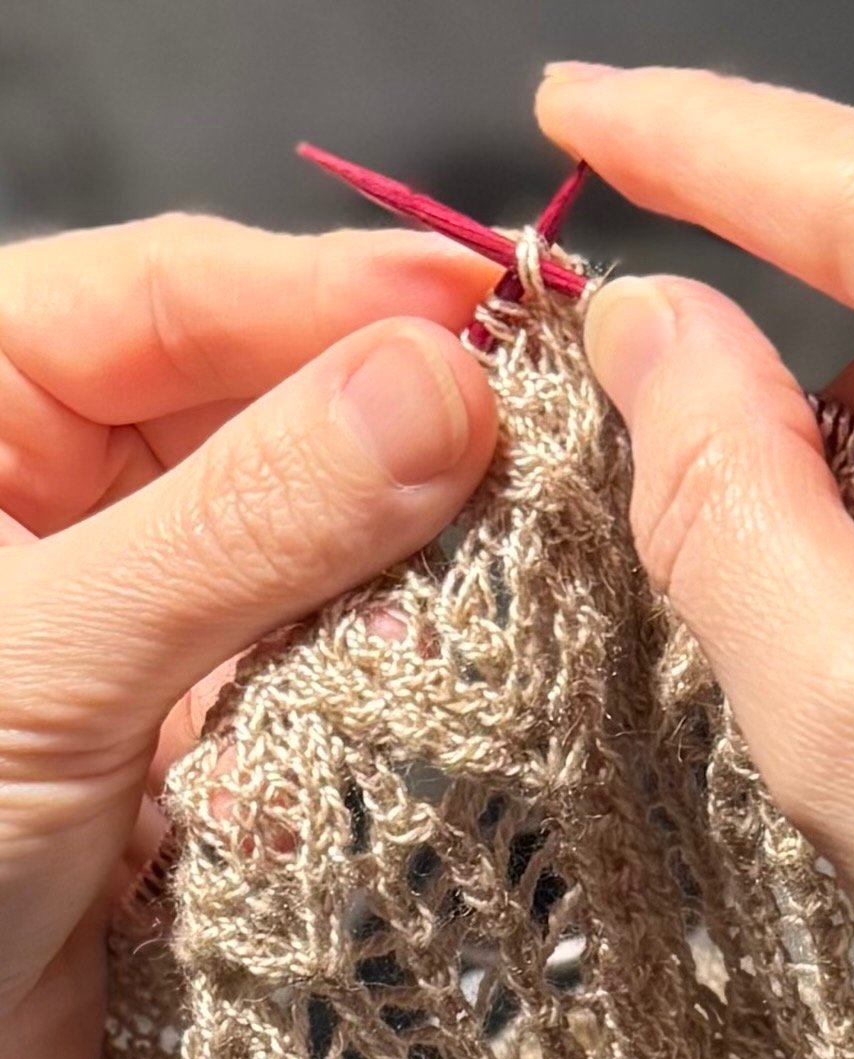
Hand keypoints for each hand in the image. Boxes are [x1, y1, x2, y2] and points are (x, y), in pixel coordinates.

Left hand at [0, 215, 498, 1058]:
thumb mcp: (48, 661)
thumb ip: (246, 521)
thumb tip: (438, 389)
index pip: (177, 293)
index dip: (339, 290)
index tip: (492, 309)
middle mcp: (70, 487)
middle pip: (271, 404)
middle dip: (400, 432)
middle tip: (539, 444)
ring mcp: (157, 601)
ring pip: (321, 534)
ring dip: (405, 560)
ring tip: (511, 563)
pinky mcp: (217, 707)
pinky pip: (332, 650)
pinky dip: (384, 666)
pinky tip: (440, 674)